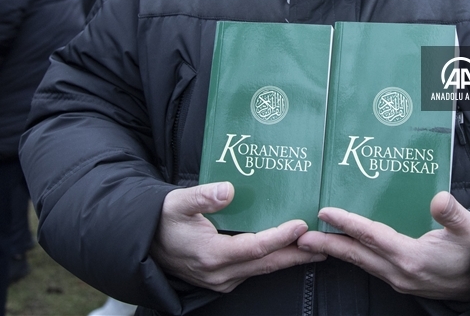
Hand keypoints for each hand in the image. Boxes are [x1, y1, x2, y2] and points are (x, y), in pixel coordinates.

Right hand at [149, 182, 325, 292]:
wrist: (144, 242)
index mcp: (211, 255)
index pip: (255, 248)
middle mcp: (220, 273)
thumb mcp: (177, 202)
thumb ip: (202, 196)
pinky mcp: (223, 278)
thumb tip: (228, 190)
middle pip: (267, 264)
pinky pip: (255, 270)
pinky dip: (274, 259)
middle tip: (325, 243)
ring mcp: (222, 279)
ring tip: (317, 247)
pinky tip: (290, 249)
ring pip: (263, 269)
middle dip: (298, 254)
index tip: (300, 225)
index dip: (280, 237)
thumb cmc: (162, 220)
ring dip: (290, 258)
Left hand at [296, 191, 469, 300]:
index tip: (326, 212)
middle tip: (301, 236)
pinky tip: (343, 248)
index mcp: (412, 257)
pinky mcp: (400, 280)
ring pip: (360, 262)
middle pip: (356, 254)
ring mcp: (398, 279)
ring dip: (336, 251)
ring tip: (313, 241)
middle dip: (327, 244)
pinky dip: (353, 256)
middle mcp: (400, 271)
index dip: (348, 223)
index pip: (372, 236)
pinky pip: (369, 267)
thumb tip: (440, 198)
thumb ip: (453, 214)